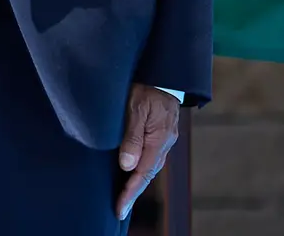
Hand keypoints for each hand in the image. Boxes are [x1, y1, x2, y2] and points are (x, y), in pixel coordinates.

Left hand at [117, 83, 180, 219]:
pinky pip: (150, 157)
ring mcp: (163, 139)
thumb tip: (126, 166)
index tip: (119, 208)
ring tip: (123, 198)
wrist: (163, 72)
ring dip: (136, 183)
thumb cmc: (147, 87)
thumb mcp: (136, 109)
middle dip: (132, 193)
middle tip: (119, 211)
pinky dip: (140, 169)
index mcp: (159, 140)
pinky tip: (131, 173)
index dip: (129, 192)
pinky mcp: (160, 133)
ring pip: (149, 167)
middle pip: (147, 175)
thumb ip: (131, 137)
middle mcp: (164, 143)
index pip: (142, 174)